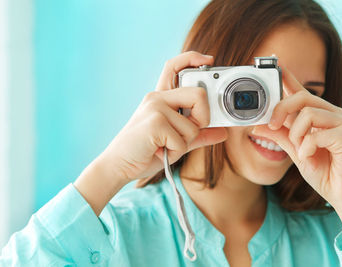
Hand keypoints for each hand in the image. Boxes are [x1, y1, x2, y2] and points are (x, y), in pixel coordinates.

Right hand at [98, 51, 226, 182]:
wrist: (118, 166)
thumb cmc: (145, 152)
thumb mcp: (177, 141)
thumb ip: (198, 135)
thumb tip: (223, 132)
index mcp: (161, 97)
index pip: (175, 66)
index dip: (192, 58)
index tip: (209, 60)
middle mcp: (157, 98)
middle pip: (199, 95)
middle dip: (202, 119)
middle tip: (185, 134)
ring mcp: (155, 108)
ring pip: (193, 126)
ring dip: (183, 144)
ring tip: (164, 147)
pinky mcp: (155, 122)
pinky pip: (182, 140)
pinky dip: (175, 152)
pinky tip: (159, 152)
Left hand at [254, 65, 341, 250]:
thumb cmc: (322, 171)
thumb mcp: (294, 151)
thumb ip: (278, 135)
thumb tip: (257, 125)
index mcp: (318, 115)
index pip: (300, 91)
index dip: (287, 77)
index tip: (275, 63)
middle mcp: (330, 113)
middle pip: (301, 97)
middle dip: (281, 110)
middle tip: (272, 125)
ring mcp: (341, 122)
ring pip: (307, 113)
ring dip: (297, 135)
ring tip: (301, 150)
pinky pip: (316, 134)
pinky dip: (306, 148)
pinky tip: (309, 157)